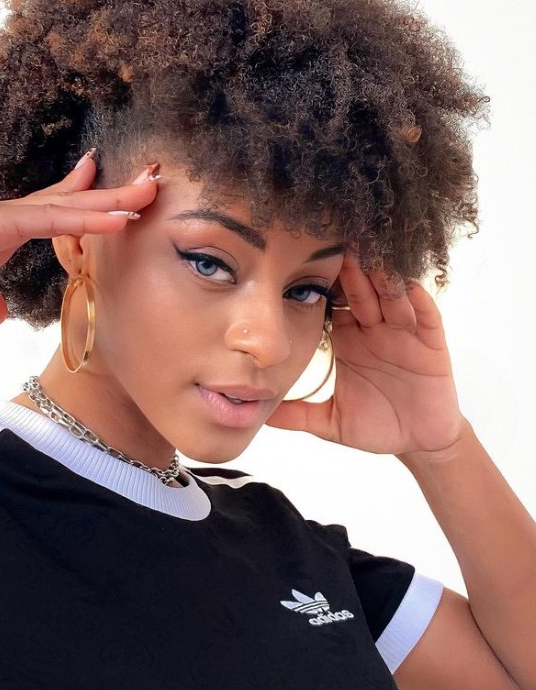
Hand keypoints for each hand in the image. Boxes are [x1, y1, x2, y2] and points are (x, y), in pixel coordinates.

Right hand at [0, 153, 157, 344]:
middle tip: (150, 182)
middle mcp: (0, 219)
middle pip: (66, 202)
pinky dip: (85, 217)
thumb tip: (0, 311)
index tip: (117, 196)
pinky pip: (48, 219)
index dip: (85, 203)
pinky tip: (118, 218)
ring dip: (110, 200)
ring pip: (64, 206)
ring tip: (148, 194)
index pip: (51, 213)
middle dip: (110, 193)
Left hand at [267, 252, 465, 455]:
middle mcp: (375, 330)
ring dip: (382, 278)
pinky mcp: (431, 344)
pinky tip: (409, 284)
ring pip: (391, 298)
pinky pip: (425, 317)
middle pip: (361, 293)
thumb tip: (259, 415)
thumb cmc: (377, 426)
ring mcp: (404, 334)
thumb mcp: (331, 421)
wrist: (418, 442)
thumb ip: (298, 414)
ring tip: (370, 257)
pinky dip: (418, 300)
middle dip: (350, 272)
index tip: (301, 265)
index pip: (333, 304)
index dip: (321, 286)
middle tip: (336, 247)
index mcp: (349, 340)